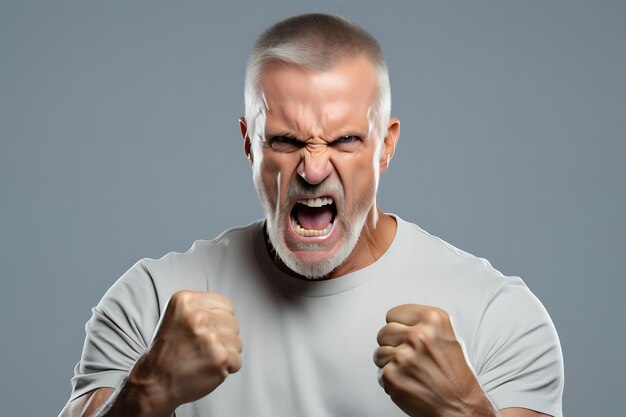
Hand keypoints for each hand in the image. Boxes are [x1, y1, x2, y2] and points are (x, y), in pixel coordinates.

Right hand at [128, 290, 242, 413]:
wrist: (154, 383)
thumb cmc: (167, 354)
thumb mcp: (177, 316)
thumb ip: (201, 308)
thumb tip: (227, 311)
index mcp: (185, 301)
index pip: (225, 304)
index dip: (218, 320)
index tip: (204, 331)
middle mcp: (197, 316)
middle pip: (232, 323)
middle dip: (222, 337)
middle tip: (200, 348)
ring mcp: (208, 336)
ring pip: (236, 342)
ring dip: (224, 353)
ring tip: (202, 358)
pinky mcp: (219, 356)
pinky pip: (237, 360)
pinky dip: (227, 368)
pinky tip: (207, 368)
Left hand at [374, 304, 496, 416]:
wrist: (460, 407)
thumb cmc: (456, 376)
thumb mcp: (448, 337)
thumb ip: (423, 324)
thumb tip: (401, 321)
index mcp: (433, 319)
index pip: (394, 314)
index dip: (399, 327)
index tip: (405, 334)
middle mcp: (418, 335)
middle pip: (384, 332)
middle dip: (393, 344)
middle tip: (409, 355)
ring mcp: (403, 355)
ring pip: (380, 352)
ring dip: (390, 362)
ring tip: (411, 370)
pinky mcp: (392, 375)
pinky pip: (381, 372)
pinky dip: (391, 379)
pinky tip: (409, 381)